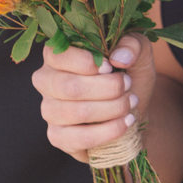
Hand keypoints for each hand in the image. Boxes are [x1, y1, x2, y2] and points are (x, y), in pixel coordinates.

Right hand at [33, 34, 156, 162]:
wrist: (131, 109)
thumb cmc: (128, 75)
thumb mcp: (137, 53)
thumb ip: (132, 45)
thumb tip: (118, 57)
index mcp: (56, 55)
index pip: (58, 56)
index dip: (87, 62)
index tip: (111, 67)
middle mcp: (46, 81)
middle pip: (69, 86)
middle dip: (107, 87)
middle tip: (127, 85)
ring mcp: (49, 111)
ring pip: (77, 112)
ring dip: (112, 108)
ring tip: (130, 103)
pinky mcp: (57, 137)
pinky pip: (80, 138)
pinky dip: (109, 131)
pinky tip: (125, 122)